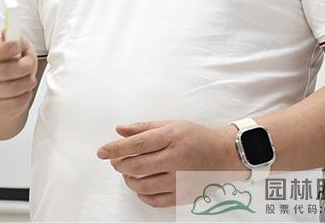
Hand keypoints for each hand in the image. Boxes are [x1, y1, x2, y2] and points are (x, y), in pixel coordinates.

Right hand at [0, 36, 38, 119]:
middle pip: (6, 71)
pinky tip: (24, 90)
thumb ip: (14, 38)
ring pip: (14, 88)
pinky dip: (26, 95)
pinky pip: (16, 103)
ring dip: (28, 81)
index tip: (17, 47)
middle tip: (30, 63)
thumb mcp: (13, 45)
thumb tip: (12, 34)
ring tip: (29, 77)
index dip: (3, 48)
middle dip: (25, 66)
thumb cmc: (10, 60)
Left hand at [97, 120, 245, 207]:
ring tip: (127, 172)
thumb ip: (143, 127)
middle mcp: (176, 159)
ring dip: (128, 179)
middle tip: (115, 160)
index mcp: (172, 137)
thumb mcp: (171, 124)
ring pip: (143, 185)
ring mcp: (180, 180)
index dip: (116, 148)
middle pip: (137, 167)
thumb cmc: (195, 136)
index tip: (101, 151)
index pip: (137, 144)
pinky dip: (141, 194)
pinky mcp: (182, 195)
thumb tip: (119, 130)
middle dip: (119, 164)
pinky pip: (154, 200)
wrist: (223, 154)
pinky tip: (140, 185)